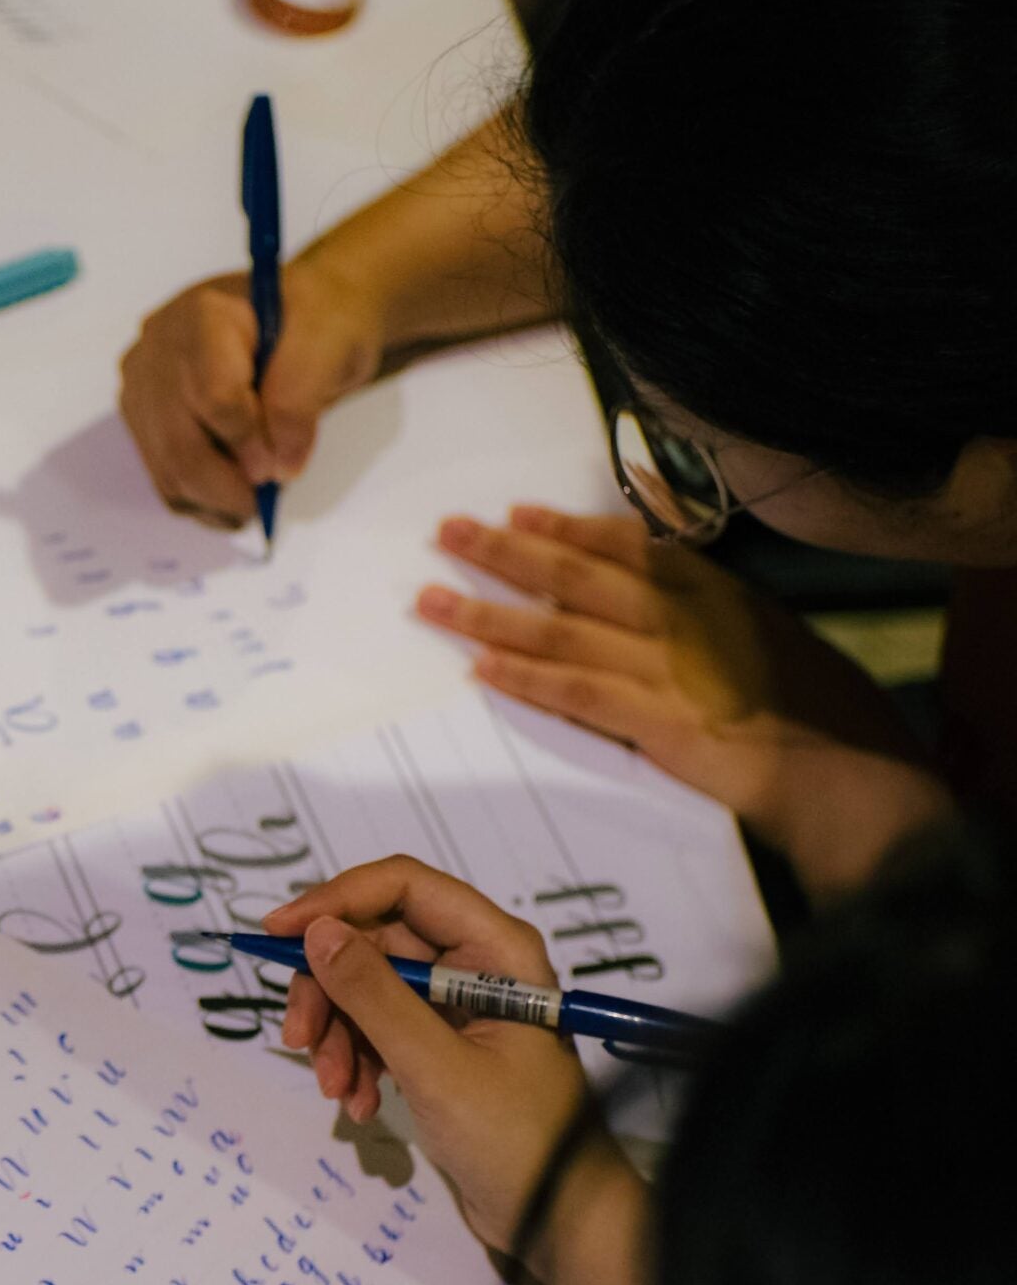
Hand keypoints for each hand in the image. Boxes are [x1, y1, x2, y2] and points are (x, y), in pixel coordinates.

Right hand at [118, 257, 386, 528]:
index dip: (249, 444)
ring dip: (213, 499)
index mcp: (204, 315)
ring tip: (254, 498)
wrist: (302, 318)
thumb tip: (278, 466)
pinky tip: (231, 493)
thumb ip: (299, 398)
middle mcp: (158, 347)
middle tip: (266, 498)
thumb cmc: (322, 322)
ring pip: (166, 467)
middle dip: (227, 486)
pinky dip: (199, 498)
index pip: (214, 397)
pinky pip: (163, 476)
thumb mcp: (333, 344)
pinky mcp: (143, 416)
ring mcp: (143, 384)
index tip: (282, 466)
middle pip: (179, 442)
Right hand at [262, 857, 587, 1255]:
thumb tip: (315, 933)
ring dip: (337, 1034)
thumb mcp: (437, 1067)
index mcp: (496, 949)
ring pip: (366, 988)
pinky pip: (376, 1028)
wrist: (556, 1219)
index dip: (335, 900)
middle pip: (373, 941)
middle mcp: (475, 964)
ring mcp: (455, 1006)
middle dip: (329, 989)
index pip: (403, 886)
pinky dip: (355, 1060)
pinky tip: (355, 1102)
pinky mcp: (439, 1044)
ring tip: (333, 1087)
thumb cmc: (517, 1139)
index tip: (278, 933)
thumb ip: (374, 996)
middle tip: (297, 1037)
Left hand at [421, 508, 946, 879]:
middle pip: (576, 575)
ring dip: (489, 612)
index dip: (566, 527)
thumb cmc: (819, 712)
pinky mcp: (657, 722)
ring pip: (560, 628)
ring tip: (431, 600)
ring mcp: (669, 669)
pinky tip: (480, 667)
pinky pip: (576, 693)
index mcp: (717, 592)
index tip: (518, 511)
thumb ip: (714, 613)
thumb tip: (661, 597)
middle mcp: (685, 620)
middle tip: (448, 533)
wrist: (851, 773)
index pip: (628, 546)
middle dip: (506, 552)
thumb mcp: (774, 638)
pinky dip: (525, 678)